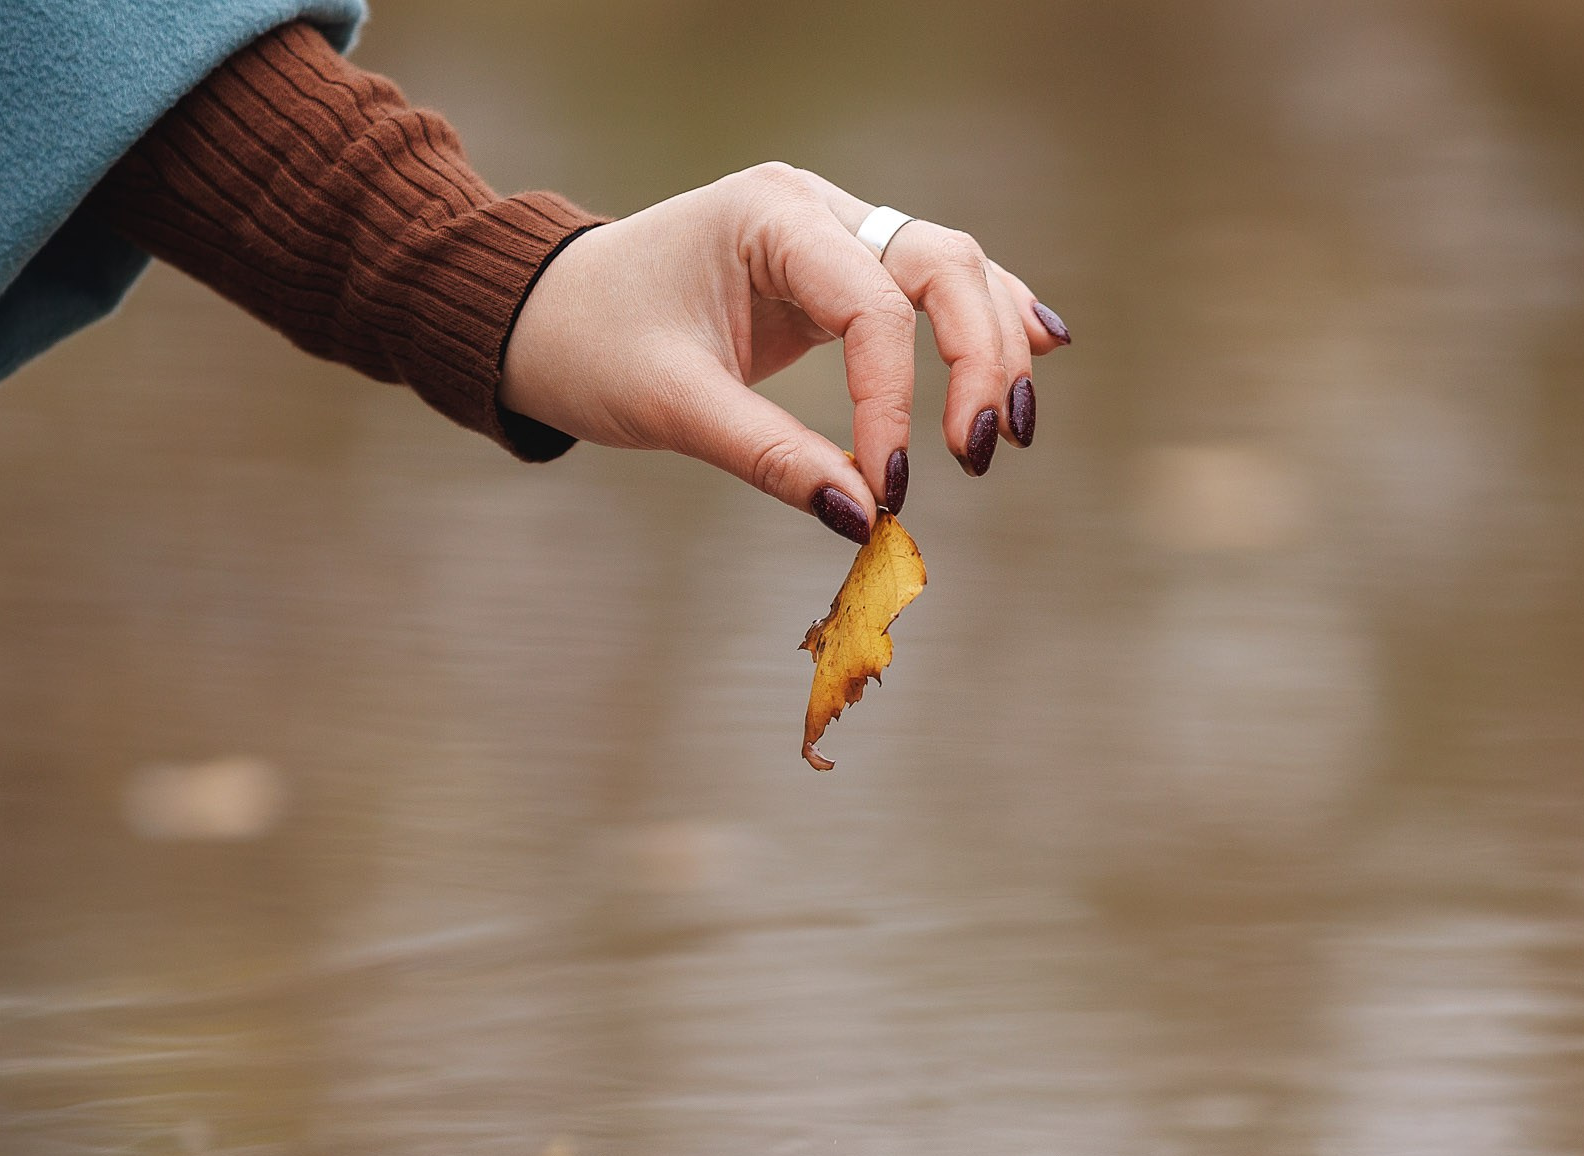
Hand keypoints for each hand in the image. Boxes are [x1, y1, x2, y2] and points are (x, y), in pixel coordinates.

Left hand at [498, 162, 1069, 541]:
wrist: (543, 313)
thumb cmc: (592, 346)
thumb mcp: (672, 407)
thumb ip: (771, 458)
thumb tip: (859, 521)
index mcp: (768, 214)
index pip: (871, 305)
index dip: (893, 403)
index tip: (889, 491)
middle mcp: (812, 206)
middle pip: (941, 264)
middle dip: (976, 357)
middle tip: (983, 454)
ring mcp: (829, 231)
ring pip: (950, 269)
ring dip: (993, 342)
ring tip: (1012, 427)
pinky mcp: (834, 271)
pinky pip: (927, 287)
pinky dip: (982, 318)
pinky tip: (1039, 346)